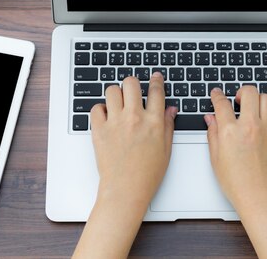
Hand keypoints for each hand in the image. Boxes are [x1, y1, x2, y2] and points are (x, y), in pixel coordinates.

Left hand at [73, 72, 176, 258]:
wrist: (125, 189)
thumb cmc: (147, 173)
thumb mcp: (166, 148)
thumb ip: (168, 125)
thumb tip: (170, 109)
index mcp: (153, 122)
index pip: (156, 91)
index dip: (157, 80)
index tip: (156, 77)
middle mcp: (134, 118)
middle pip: (131, 83)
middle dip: (133, 83)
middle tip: (133, 90)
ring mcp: (115, 123)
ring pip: (112, 91)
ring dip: (116, 94)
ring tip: (118, 103)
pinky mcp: (99, 130)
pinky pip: (96, 108)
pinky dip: (101, 109)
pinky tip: (107, 117)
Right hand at [204, 86, 266, 258]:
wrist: (259, 196)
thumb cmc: (237, 182)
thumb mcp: (216, 158)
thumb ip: (213, 133)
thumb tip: (210, 118)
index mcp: (230, 132)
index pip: (222, 103)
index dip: (217, 95)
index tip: (217, 94)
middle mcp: (250, 127)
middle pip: (249, 92)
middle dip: (241, 91)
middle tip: (238, 98)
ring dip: (258, 99)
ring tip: (254, 106)